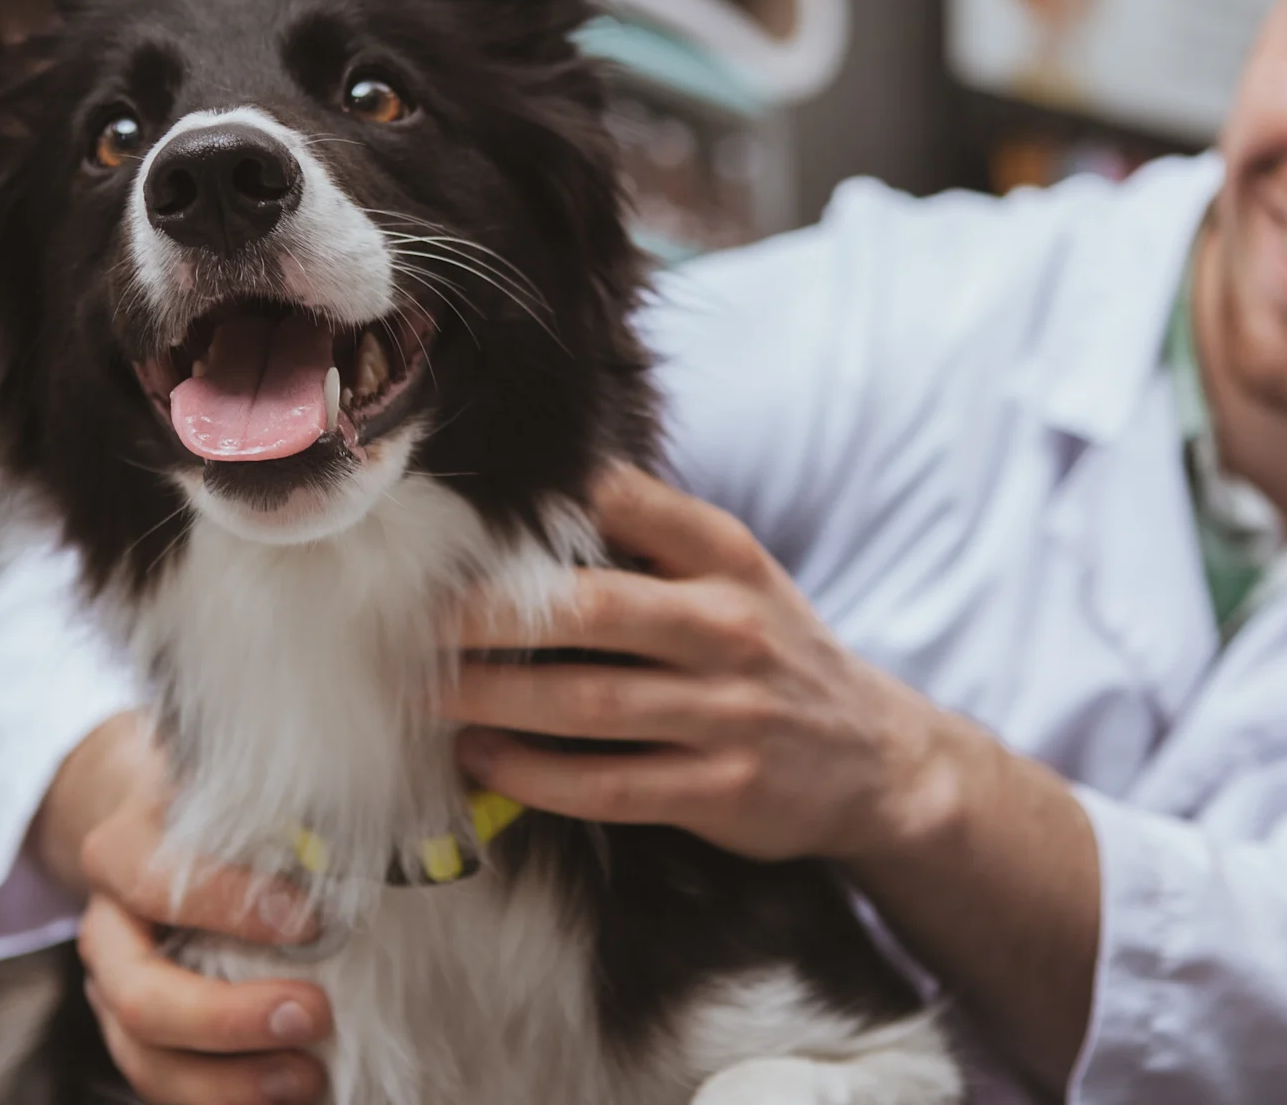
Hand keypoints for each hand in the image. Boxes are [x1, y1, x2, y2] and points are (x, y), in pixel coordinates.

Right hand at [33, 713, 336, 1104]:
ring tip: (307, 1078)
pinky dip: (229, 1097)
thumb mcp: (239, 784)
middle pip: (138, 995)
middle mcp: (107, 932)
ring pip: (145, 1057)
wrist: (166, 828)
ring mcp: (117, 993)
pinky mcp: (143, 1038)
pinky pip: (170, 1082)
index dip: (226, 902)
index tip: (309, 919)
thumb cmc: (222, 808)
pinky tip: (297, 1090)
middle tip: (314, 1014)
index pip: (153, 879)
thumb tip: (364, 811)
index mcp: (121, 854)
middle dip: (226, 1019)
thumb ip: (279, 800)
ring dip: (227, 1083)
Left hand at [444, 465, 969, 864]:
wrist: (879, 759)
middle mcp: (730, 627)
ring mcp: (730, 713)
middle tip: (408, 623)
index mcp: (725, 556)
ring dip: (490, 699)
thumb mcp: (735, 574)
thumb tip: (525, 496)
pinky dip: (532, 775)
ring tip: (422, 694)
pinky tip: (480, 760)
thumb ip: (648, 535)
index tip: (448, 520)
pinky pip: (608, 784)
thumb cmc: (773, 654)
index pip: (623, 504)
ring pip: (587, 703)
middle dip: (485, 617)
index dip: (534, 506)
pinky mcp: (722, 789)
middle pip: (588, 610)